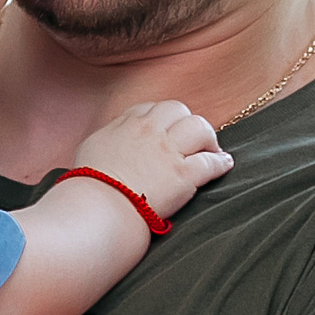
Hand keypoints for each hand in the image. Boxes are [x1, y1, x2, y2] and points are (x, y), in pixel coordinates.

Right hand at [70, 98, 231, 220]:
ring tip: (210, 150)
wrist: (99, 206)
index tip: (167, 130)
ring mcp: (168, 151)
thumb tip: (117, 138)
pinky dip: (220, 163)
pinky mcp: (183, 174)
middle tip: (191, 140)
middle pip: (178, 110)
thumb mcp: (92, 147)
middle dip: (186, 122)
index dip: (162, 118)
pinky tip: (223, 164)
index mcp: (126, 124)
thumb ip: (110, 136)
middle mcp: (149, 131)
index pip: (151, 108)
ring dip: (207, 138)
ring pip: (199, 127)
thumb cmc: (90, 184)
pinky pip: (210, 161)